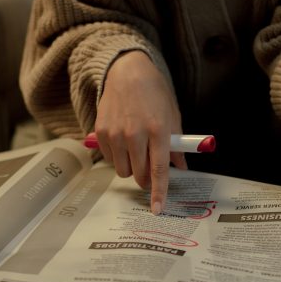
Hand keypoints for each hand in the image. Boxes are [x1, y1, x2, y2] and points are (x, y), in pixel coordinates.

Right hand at [95, 50, 186, 213]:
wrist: (127, 72)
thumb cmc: (154, 94)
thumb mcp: (172, 116)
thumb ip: (176, 145)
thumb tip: (180, 168)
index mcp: (158, 130)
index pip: (159, 169)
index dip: (159, 192)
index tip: (158, 208)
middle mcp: (135, 133)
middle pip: (138, 175)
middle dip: (145, 179)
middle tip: (148, 168)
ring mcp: (115, 133)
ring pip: (123, 170)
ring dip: (130, 167)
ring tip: (135, 149)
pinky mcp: (100, 132)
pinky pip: (110, 159)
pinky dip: (118, 156)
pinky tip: (122, 140)